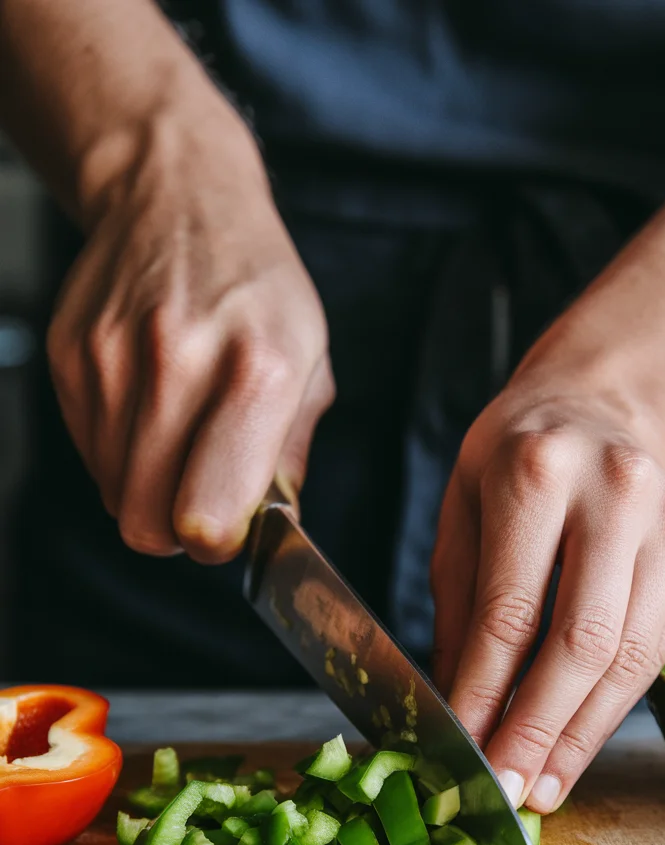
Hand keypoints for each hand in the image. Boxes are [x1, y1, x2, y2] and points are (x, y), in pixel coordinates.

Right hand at [47, 111, 332, 561]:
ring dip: (148, 488)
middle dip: (176, 530)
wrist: (177, 196)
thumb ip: (289, 462)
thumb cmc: (258, 290)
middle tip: (202, 496)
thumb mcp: (310, 365)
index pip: (208, 512)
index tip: (226, 530)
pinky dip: (121, 451)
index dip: (216, 543)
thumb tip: (271, 534)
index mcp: (258, 371)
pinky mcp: (70, 355)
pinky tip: (149, 404)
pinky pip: (91, 453)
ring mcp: (113, 357)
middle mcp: (179, 362)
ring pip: (115, 494)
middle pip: (146, 522)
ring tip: (181, 434)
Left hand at [431, 384, 664, 813]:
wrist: (601, 409)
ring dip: (580, 734)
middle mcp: (618, 489)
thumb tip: (456, 713)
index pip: (509, 611)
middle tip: (509, 791)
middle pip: (583, 642)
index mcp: (537, 470)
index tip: (464, 754)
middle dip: (540, 730)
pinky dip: (615, 703)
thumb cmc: (514, 466)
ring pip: (629, 658)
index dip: (486, 695)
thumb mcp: (461, 516)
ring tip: (542, 784)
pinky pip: (660, 649)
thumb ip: (460, 612)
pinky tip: (577, 739)